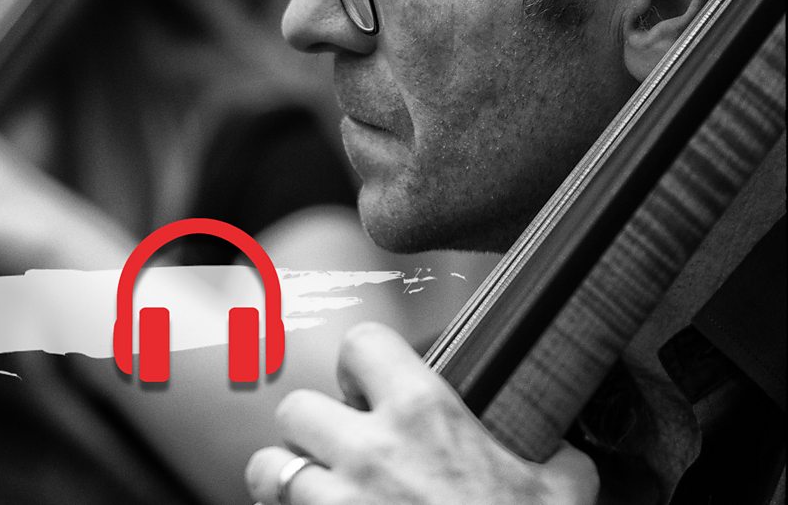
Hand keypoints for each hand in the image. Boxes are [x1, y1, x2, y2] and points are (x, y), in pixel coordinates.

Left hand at [246, 322, 598, 504]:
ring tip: (313, 491)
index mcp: (426, 418)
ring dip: (286, 477)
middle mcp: (370, 453)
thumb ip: (554, 460)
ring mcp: (338, 504)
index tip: (368, 384)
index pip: (362, 344)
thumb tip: (563, 454)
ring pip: (269, 468)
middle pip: (296, 407)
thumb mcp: (559, 494)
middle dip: (312, 427)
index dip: (362, 363)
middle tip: (338, 447)